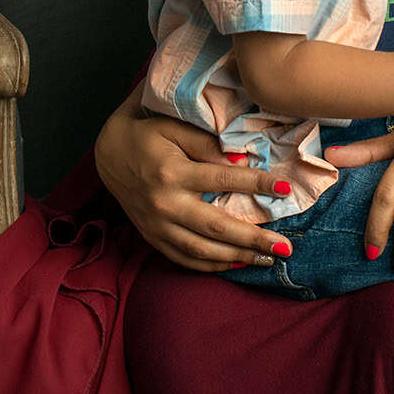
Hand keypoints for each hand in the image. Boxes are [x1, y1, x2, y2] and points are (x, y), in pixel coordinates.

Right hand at [93, 97, 293, 271]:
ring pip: (202, 250)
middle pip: (217, 226)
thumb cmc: (147, 134)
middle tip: (285, 247)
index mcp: (173, 173)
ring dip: (238, 257)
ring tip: (269, 259)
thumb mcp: (172, 127)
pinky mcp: (152, 237)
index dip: (257, 184)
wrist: (107, 154)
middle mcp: (165, 204)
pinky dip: (212, 266)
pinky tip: (238, 264)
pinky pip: (184, 258)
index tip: (285, 188)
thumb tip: (241, 159)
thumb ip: (205, 143)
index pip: (224, 180)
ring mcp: (158, 226)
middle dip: (253, 239)